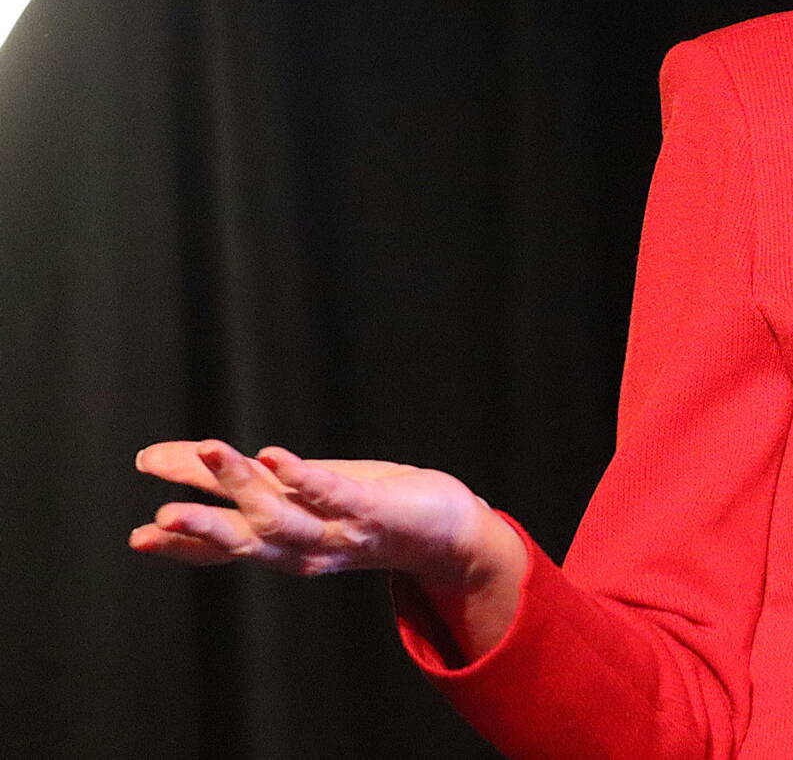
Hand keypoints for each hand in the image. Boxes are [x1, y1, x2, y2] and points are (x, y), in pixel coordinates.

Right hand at [129, 439, 503, 590]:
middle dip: (202, 530)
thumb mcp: (296, 493)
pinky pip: (332, 495)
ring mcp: (338, 530)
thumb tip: (167, 460)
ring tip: (210, 452)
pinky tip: (274, 454)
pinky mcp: (372, 509)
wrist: (446, 529)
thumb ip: (241, 481)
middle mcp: (304, 548)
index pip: (224, 548)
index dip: (182, 545)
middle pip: (244, 540)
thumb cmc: (365, 506)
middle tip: (158, 520)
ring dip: (243, 487)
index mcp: (282, 546)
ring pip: (281, 517)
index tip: (138, 537)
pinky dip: (302, 477)